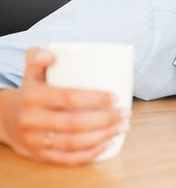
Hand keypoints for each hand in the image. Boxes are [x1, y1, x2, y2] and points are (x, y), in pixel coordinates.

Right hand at [0, 48, 129, 165]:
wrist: (4, 119)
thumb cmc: (29, 93)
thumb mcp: (31, 72)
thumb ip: (38, 56)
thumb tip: (51, 54)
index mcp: (32, 96)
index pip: (68, 97)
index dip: (95, 99)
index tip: (116, 97)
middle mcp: (32, 120)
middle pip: (75, 123)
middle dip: (106, 119)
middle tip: (125, 114)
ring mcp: (35, 141)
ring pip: (74, 143)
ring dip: (103, 137)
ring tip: (122, 127)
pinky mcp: (39, 156)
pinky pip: (68, 159)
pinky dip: (90, 153)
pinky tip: (107, 143)